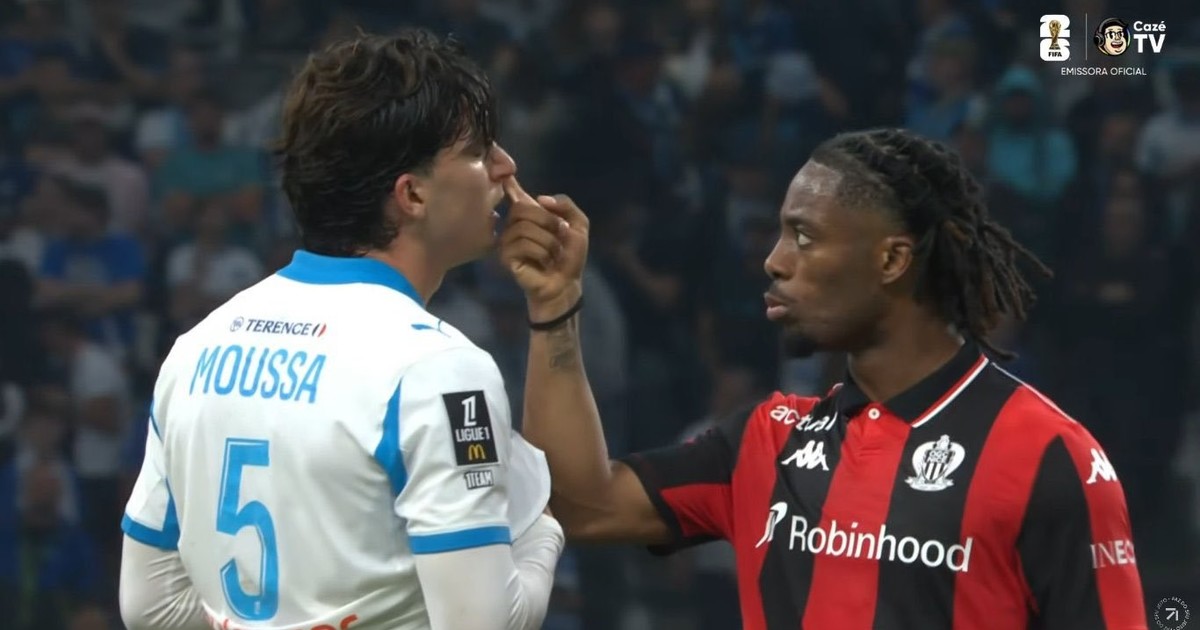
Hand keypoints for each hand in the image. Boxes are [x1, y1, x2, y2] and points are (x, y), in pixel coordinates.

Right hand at [499, 177, 589, 317]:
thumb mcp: (578, 225)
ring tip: (553, 254)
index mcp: (530, 215)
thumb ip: (565, 205)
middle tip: (560, 236)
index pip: (514, 193)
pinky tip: (543, 263)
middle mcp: (514, 225)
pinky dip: (541, 253)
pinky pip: (523, 244)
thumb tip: (539, 199)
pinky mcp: (506, 257)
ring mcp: (507, 241)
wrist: (566, 283)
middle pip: (522, 208)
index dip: (507, 181)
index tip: (501, 171)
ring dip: (548, 241)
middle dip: (548, 221)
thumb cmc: (569, 257)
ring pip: (525, 227)